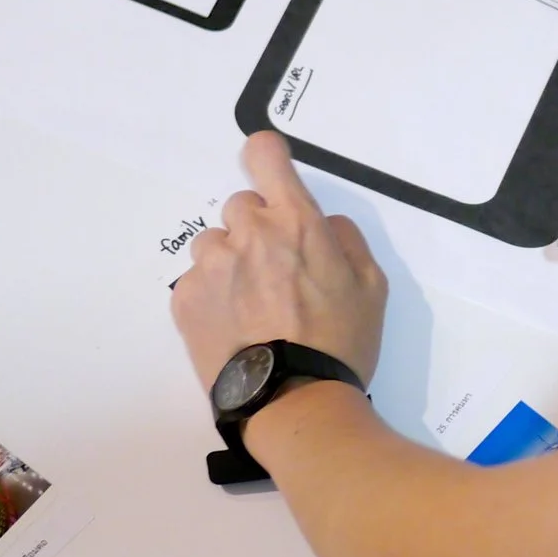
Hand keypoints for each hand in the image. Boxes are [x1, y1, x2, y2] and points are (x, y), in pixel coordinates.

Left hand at [172, 132, 387, 392]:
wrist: (294, 402)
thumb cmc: (340, 343)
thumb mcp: (372, 287)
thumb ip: (346, 240)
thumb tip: (323, 224)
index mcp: (295, 221)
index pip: (265, 154)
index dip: (266, 158)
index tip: (271, 174)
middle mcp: (247, 233)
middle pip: (241, 206)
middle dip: (257, 229)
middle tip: (276, 273)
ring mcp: (211, 266)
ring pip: (214, 245)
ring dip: (230, 263)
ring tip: (252, 308)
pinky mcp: (185, 300)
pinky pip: (196, 282)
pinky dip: (212, 298)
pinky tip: (234, 329)